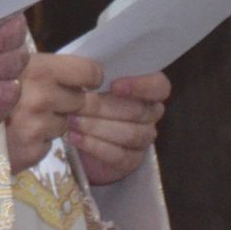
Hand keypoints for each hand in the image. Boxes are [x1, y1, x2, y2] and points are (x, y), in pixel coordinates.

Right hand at [8, 52, 100, 172]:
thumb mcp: (10, 65)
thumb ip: (45, 68)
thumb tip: (87, 72)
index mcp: (38, 69)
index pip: (89, 72)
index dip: (87, 79)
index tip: (79, 83)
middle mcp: (40, 96)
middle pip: (80, 100)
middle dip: (65, 101)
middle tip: (39, 100)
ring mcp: (37, 125)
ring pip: (66, 123)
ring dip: (51, 122)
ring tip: (25, 117)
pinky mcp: (33, 149)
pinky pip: (50, 143)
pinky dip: (39, 140)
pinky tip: (19, 134)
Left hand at [69, 71, 169, 185]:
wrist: (80, 136)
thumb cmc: (87, 100)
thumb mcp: (90, 84)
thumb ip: (95, 76)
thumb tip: (84, 69)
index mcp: (147, 91)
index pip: (159, 86)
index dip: (140, 86)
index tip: (114, 86)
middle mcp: (150, 115)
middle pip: (137, 111)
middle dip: (103, 107)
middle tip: (75, 104)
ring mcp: (144, 139)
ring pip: (130, 134)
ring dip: (96, 126)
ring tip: (71, 121)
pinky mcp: (132, 161)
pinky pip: (119, 155)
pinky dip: (94, 146)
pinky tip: (74, 137)